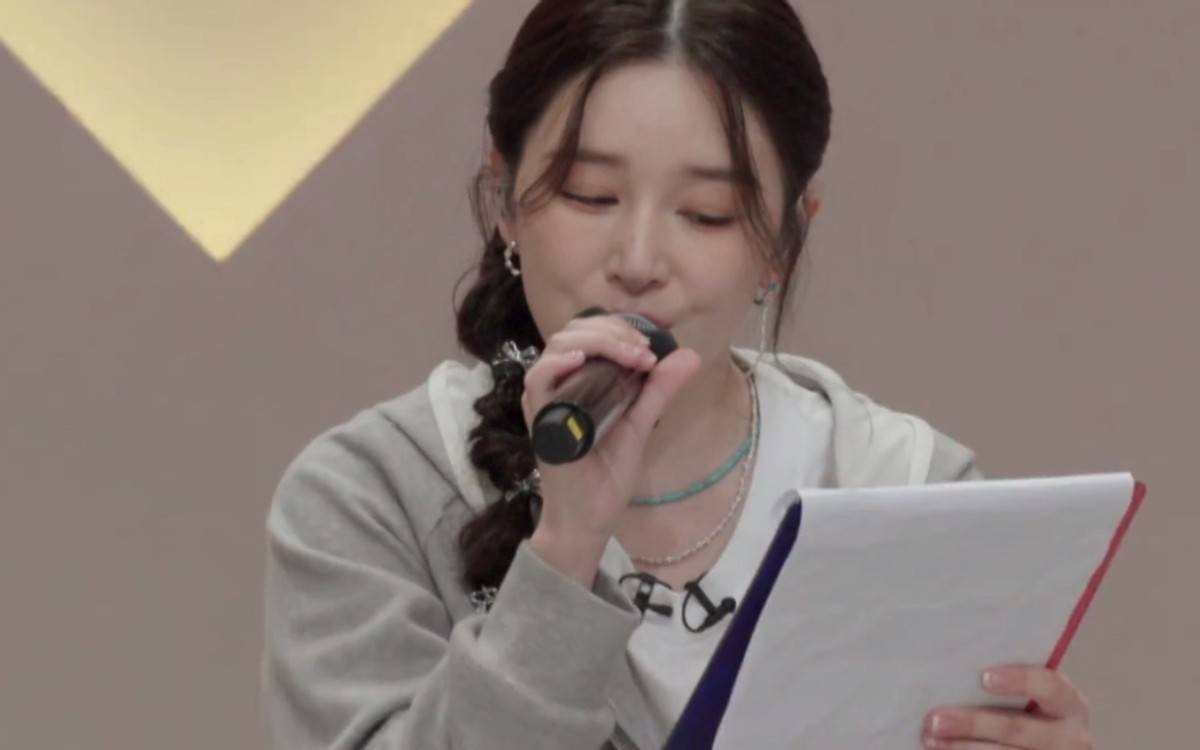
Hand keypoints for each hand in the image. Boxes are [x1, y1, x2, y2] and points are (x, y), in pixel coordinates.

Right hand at [521, 313, 700, 578]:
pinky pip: (538, 378)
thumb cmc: (607, 474)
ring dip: (596, 342)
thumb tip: (689, 355)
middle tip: (643, 352)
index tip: (651, 348)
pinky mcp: (540, 419)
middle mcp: (559, 384)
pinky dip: (557, 363)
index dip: (619, 329)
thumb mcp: (639, 423)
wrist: (590, 518)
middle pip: (574, 332)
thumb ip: (658, 389)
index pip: (590, 332)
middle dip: (612, 331)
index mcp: (579, 380)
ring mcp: (546, 399)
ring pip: (558, 346)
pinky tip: (581, 360)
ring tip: (628, 355)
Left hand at [922, 665, 1092, 748]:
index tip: (984, 677)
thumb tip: (953, 661)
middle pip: (1018, 728)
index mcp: (1070, 704)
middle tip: (935, 719)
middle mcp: (1071, 737)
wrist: (1053, 749)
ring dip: (962, 747)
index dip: (1019, 680)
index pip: (1049, 686)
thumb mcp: (1034, 697)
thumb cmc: (1030, 711)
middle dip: (973, 724)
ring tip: (930, 739)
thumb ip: (1008, 682)